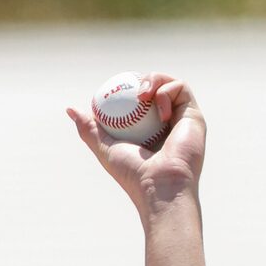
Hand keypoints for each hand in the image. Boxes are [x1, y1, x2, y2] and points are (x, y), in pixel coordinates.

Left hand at [67, 74, 204, 211]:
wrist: (161, 186)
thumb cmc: (133, 173)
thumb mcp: (104, 148)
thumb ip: (89, 129)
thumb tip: (70, 109)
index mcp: (148, 131)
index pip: (138, 102)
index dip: (127, 90)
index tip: (114, 89)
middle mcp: (166, 123)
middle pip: (154, 89)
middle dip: (141, 80)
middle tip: (130, 89)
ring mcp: (181, 118)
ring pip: (168, 83)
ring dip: (154, 80)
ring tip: (142, 95)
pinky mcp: (194, 114)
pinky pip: (181, 88)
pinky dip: (166, 91)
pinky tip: (160, 111)